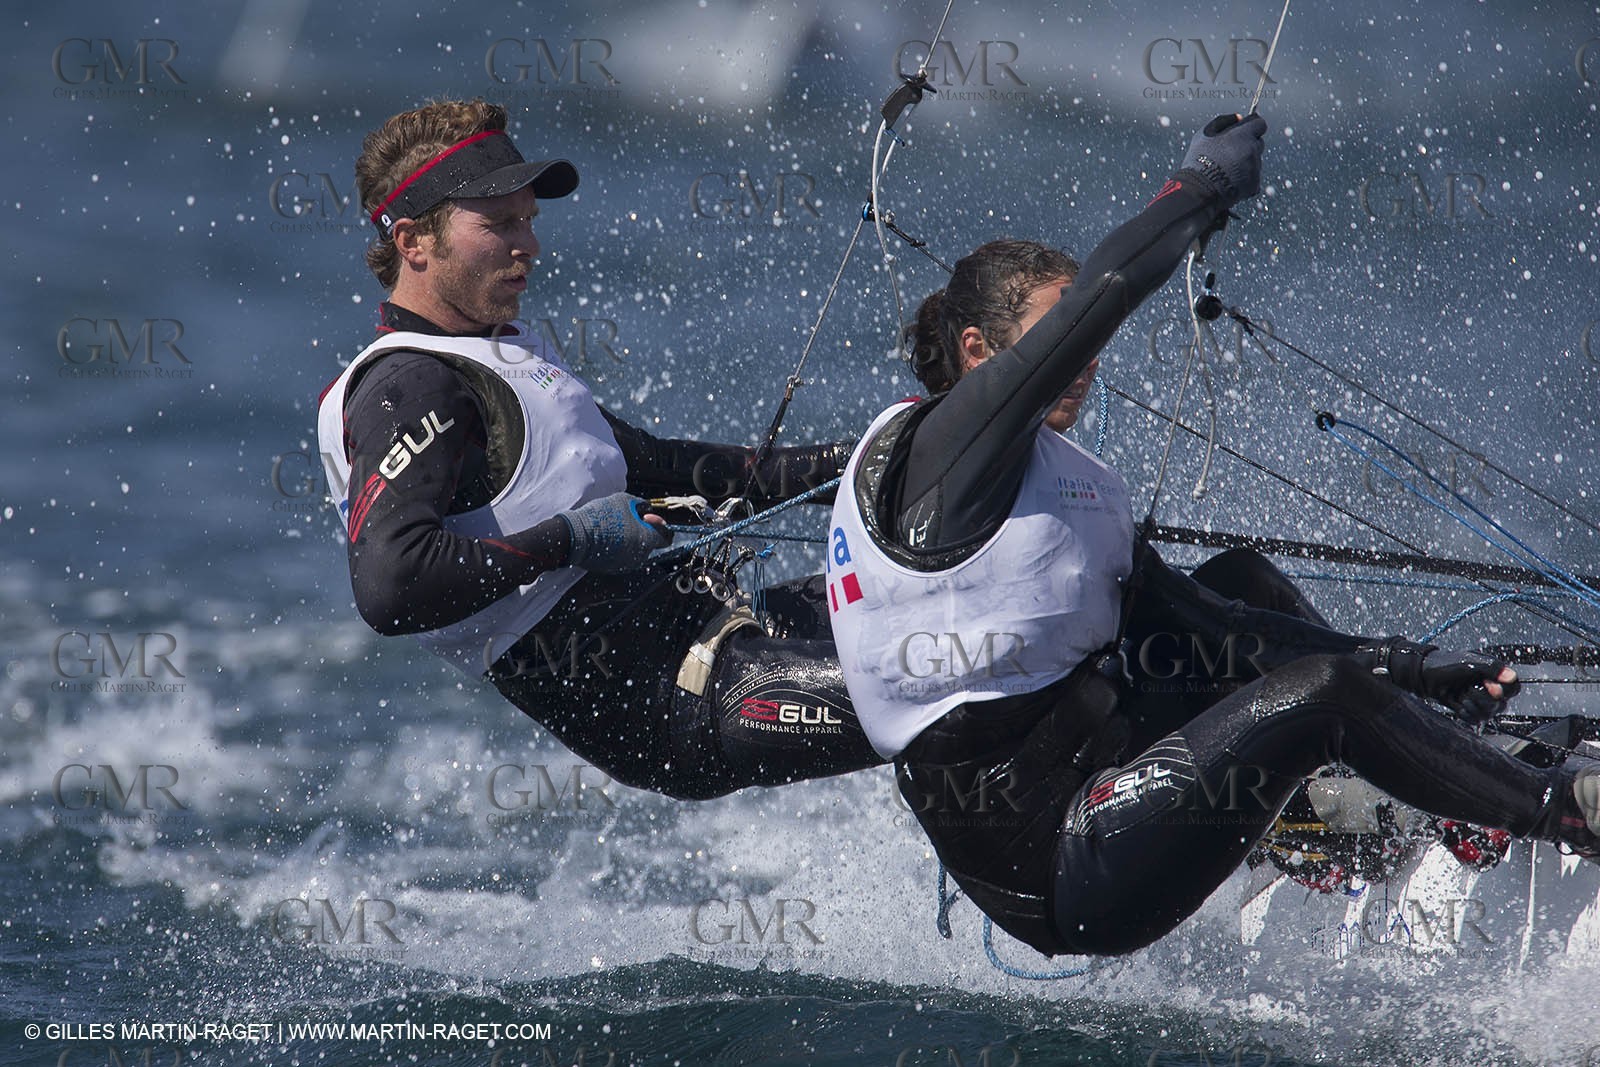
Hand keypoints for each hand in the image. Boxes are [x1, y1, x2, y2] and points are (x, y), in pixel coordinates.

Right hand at [557, 492, 671, 572]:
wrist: (576, 536)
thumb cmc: (602, 517)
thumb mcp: (624, 500)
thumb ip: (641, 504)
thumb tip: (646, 508)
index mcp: (647, 540)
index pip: (666, 537)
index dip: (659, 525)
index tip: (646, 516)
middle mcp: (640, 556)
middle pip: (649, 543)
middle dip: (642, 530)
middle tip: (626, 518)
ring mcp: (625, 564)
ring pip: (634, 549)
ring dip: (629, 538)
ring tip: (613, 526)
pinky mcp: (612, 568)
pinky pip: (621, 555)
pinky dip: (618, 546)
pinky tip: (605, 536)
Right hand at [1176, 112, 1267, 208]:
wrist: (1198, 190)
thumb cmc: (1198, 161)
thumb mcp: (1205, 134)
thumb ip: (1224, 121)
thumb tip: (1239, 117)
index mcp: (1243, 135)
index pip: (1260, 124)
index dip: (1252, 126)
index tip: (1245, 131)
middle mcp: (1253, 150)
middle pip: (1258, 143)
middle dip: (1247, 146)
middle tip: (1229, 154)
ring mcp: (1255, 168)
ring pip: (1255, 161)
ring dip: (1245, 163)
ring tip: (1226, 170)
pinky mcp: (1254, 184)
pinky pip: (1253, 178)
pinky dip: (1245, 179)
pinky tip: (1230, 181)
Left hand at [1357, 637, 1520, 722]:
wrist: (1425, 676)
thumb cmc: (1445, 665)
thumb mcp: (1469, 662)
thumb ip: (1491, 667)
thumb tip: (1511, 676)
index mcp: (1495, 675)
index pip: (1514, 688)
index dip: (1503, 690)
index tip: (1487, 684)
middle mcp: (1491, 689)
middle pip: (1502, 705)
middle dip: (1482, 699)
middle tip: (1467, 689)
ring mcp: (1481, 702)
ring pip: (1489, 715)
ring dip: (1472, 707)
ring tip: (1460, 696)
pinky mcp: (1470, 711)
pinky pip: (1476, 721)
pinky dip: (1466, 715)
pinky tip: (1458, 705)